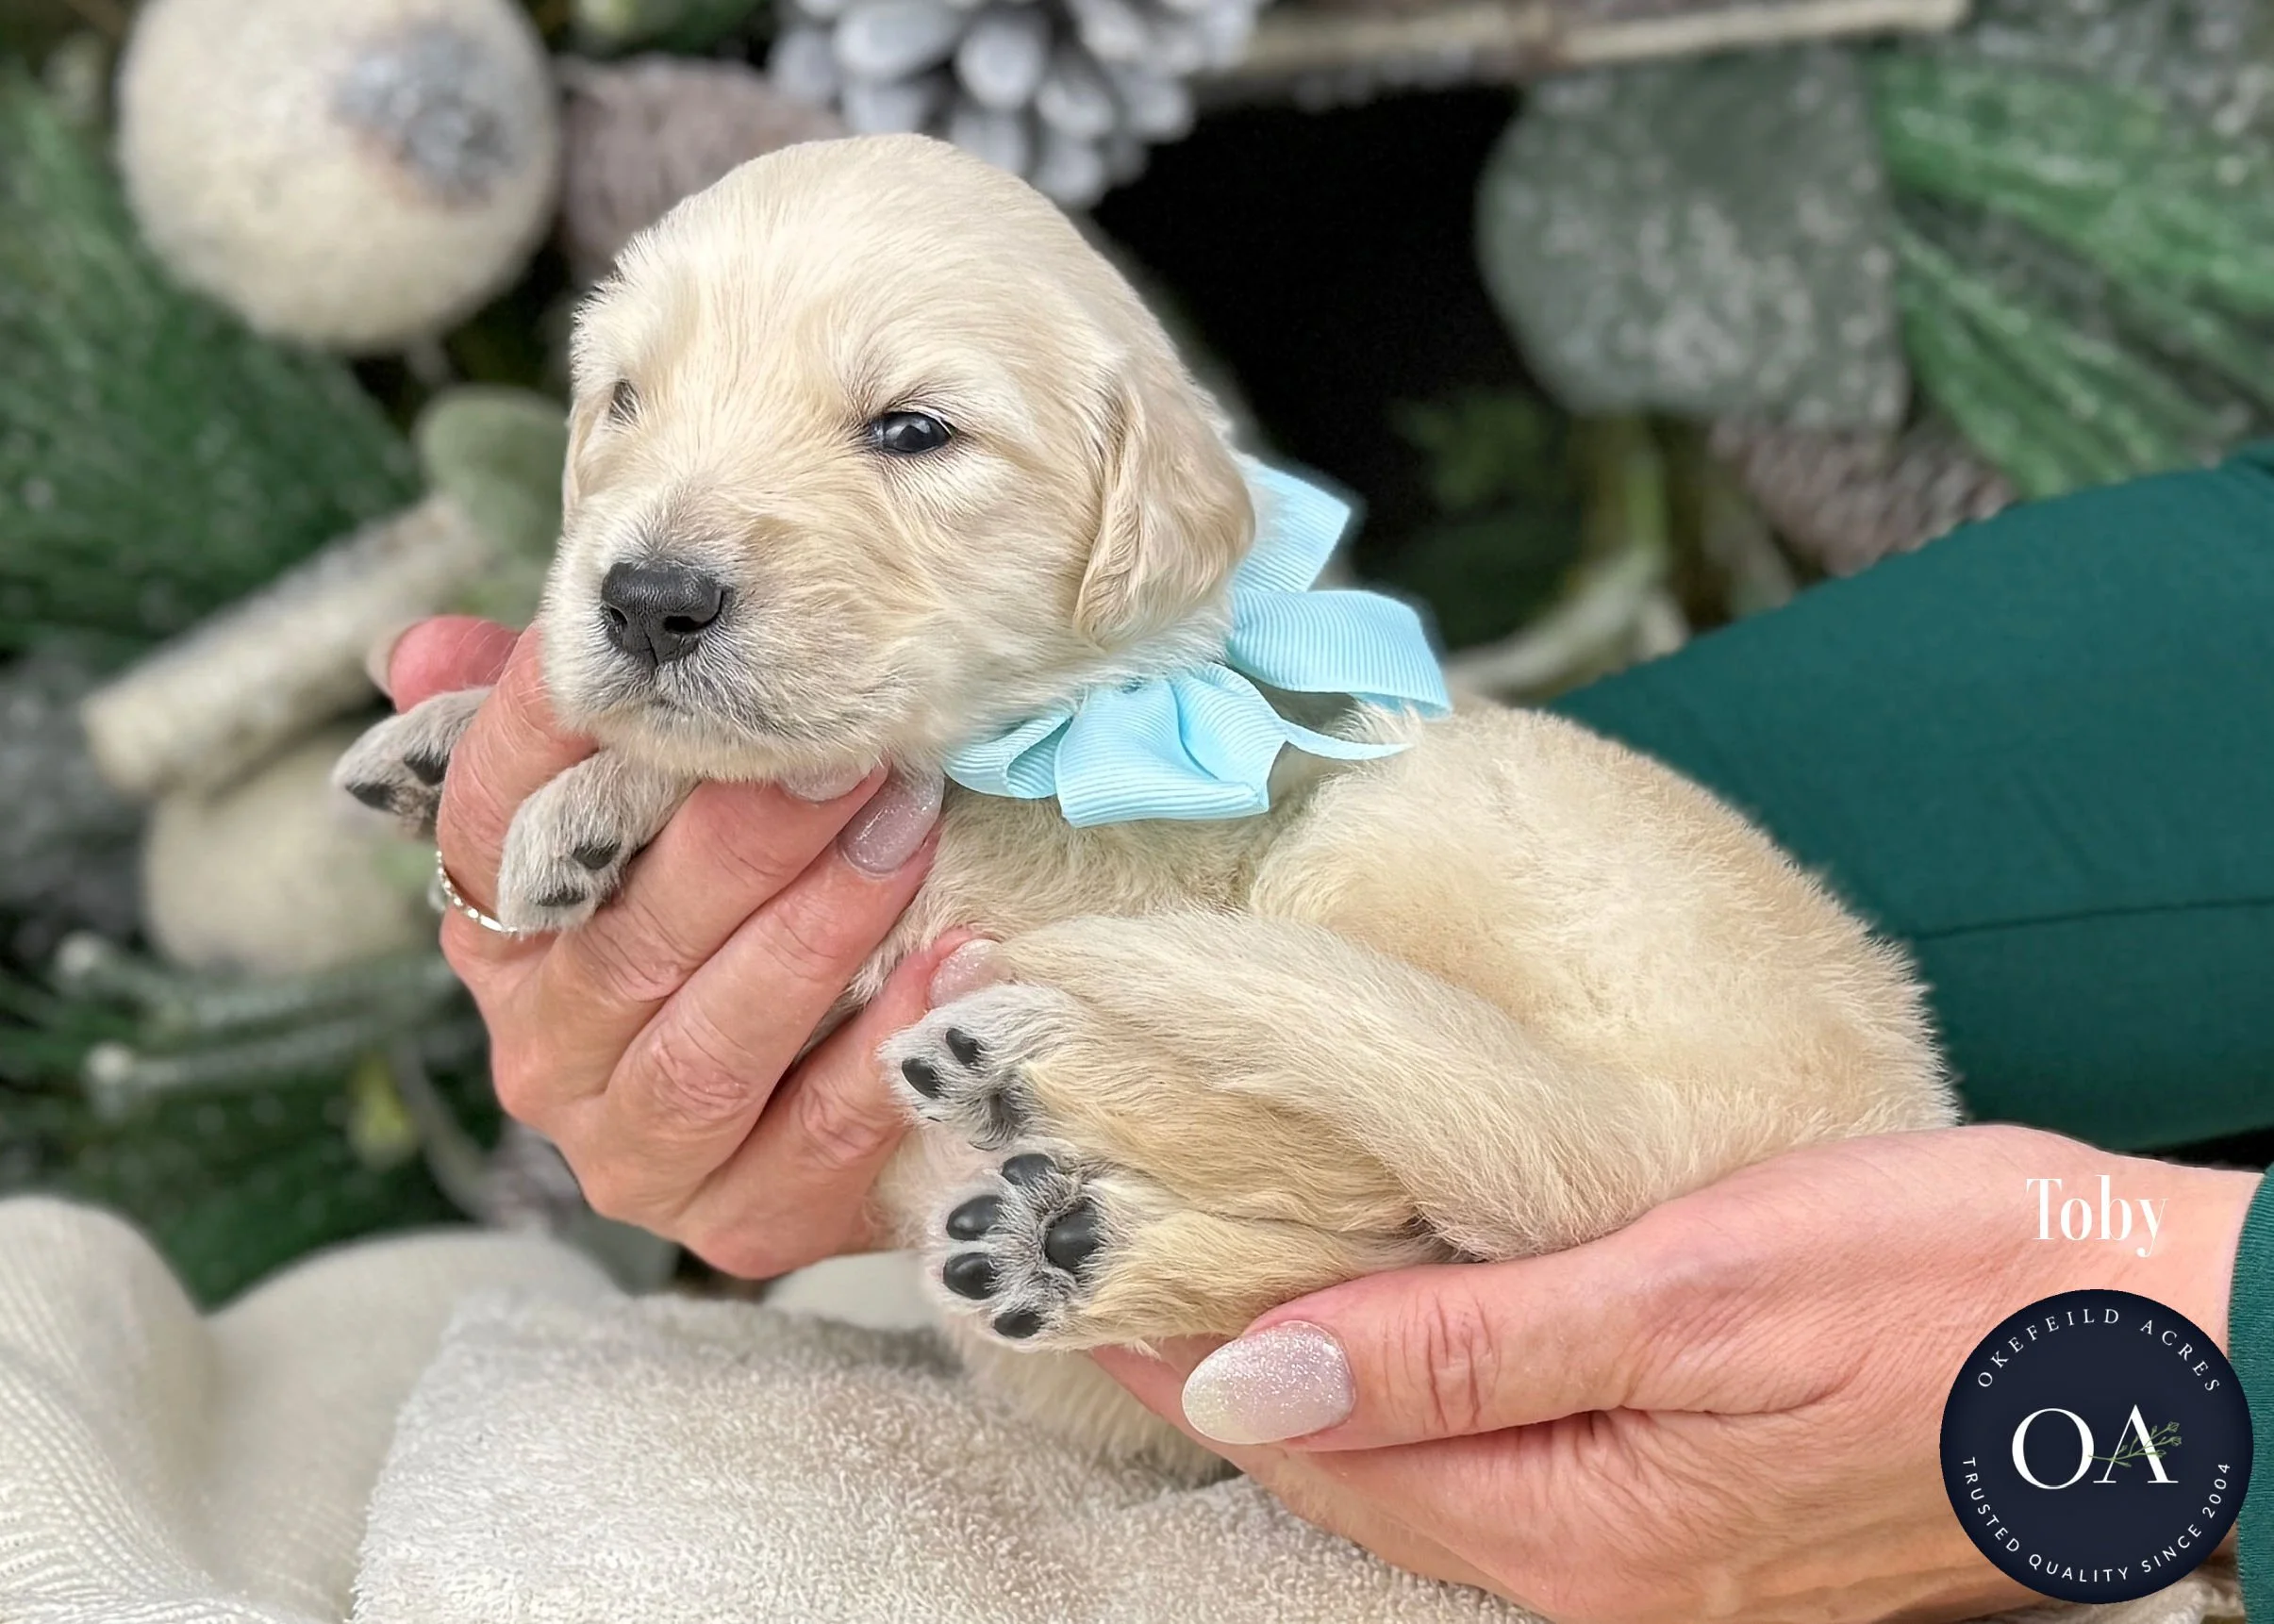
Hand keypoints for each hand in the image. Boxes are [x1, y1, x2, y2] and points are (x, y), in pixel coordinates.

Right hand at [382, 616, 963, 1277]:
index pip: (486, 826)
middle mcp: (543, 1053)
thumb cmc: (733, 916)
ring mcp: (632, 1154)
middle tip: (843, 753)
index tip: (642, 662)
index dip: (544, 738)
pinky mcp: (737, 1225)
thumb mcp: (649, 818)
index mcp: (500, 937)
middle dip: (741, 842)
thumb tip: (425, 649)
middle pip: (623, 943)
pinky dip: (886, 1051)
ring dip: (815, 936)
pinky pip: (814, 1140)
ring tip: (906, 835)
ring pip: (709, 1047)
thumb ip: (559, 735)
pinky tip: (958, 964)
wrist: (837, 1097)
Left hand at [1096, 1125, 2262, 1623]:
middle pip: (1355, 1473)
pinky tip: (1403, 1316)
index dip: (1188, 1359)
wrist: (2168, 1347)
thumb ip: (1464, 1348)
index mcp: (1578, 1530)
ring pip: (1427, 1471)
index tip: (1080, 1281)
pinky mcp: (1706, 1522)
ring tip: (1228, 1268)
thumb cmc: (1953, 1289)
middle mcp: (1598, 1576)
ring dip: (1323, 1378)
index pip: (1315, 1443)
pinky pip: (1511, 1463)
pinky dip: (1426, 1389)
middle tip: (1129, 1261)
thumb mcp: (1691, 1292)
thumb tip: (1256, 1374)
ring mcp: (1657, 1563)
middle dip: (1233, 1376)